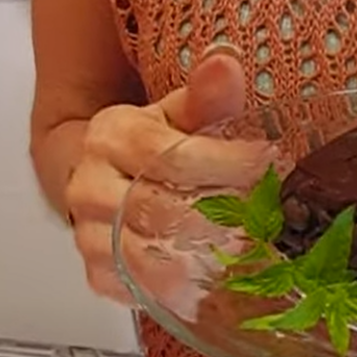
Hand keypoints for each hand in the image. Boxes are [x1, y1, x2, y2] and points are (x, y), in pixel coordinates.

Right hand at [65, 46, 275, 304]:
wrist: (101, 179)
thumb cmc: (149, 147)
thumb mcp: (179, 115)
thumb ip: (206, 96)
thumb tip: (226, 64)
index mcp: (111, 136)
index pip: (165, 153)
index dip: (221, 161)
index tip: (266, 164)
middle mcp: (90, 186)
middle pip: (154, 206)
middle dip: (216, 214)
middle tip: (264, 219)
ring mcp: (90, 233)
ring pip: (142, 254)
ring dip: (198, 259)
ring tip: (245, 254)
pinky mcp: (98, 273)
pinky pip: (133, 289)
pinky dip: (175, 292)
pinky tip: (210, 287)